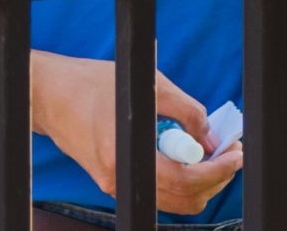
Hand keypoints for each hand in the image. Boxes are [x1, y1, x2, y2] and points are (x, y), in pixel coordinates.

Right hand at [30, 54, 246, 214]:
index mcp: (129, 155)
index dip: (219, 169)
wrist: (50, 96)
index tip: (236, 153)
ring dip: (199, 181)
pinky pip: (157, 192)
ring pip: (173, 200)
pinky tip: (184, 155)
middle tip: (230, 153)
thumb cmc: (94, 84)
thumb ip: (186, 111)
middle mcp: (121, 179)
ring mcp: (116, 185)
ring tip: (210, 153)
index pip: (188, 179)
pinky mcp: (114, 182)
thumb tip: (212, 137)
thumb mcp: (150, 85)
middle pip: (185, 198)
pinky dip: (179, 180)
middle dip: (215, 177)